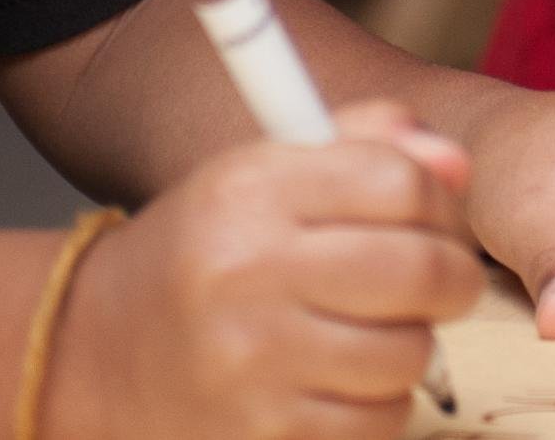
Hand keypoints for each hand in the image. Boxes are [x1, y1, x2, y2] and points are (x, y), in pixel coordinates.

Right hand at [58, 101, 482, 439]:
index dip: (442, 202)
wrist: (98, 352)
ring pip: (408, 354)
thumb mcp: (265, 169)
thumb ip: (366, 143)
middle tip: (442, 280)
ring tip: (377, 330)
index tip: (437, 219)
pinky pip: (377, 422)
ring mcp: (252, 364)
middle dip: (453, 277)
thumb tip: (457, 166)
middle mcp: (248, 271)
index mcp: (252, 188)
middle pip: (419, 271)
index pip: (399, 181)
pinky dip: (380, 404)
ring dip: (413, 344)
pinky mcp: (260, 436)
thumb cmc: (204, 251)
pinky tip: (345, 379)